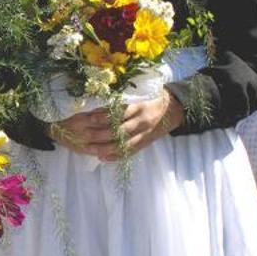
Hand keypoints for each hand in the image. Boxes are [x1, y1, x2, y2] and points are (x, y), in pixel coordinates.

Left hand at [52, 94, 182, 161]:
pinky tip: (102, 158)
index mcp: (140, 108)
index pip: (120, 113)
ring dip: (105, 148)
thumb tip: (97, 108)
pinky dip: (116, 156)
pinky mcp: (145, 143)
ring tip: (90, 149)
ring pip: (123, 145)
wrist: (172, 110)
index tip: (90, 118)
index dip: (104, 116)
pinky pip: (129, 152)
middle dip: (101, 135)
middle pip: (120, 131)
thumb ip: (120, 104)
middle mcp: (142, 122)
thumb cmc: (150, 100)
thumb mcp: (138, 97)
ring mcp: (144, 135)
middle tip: (84, 136)